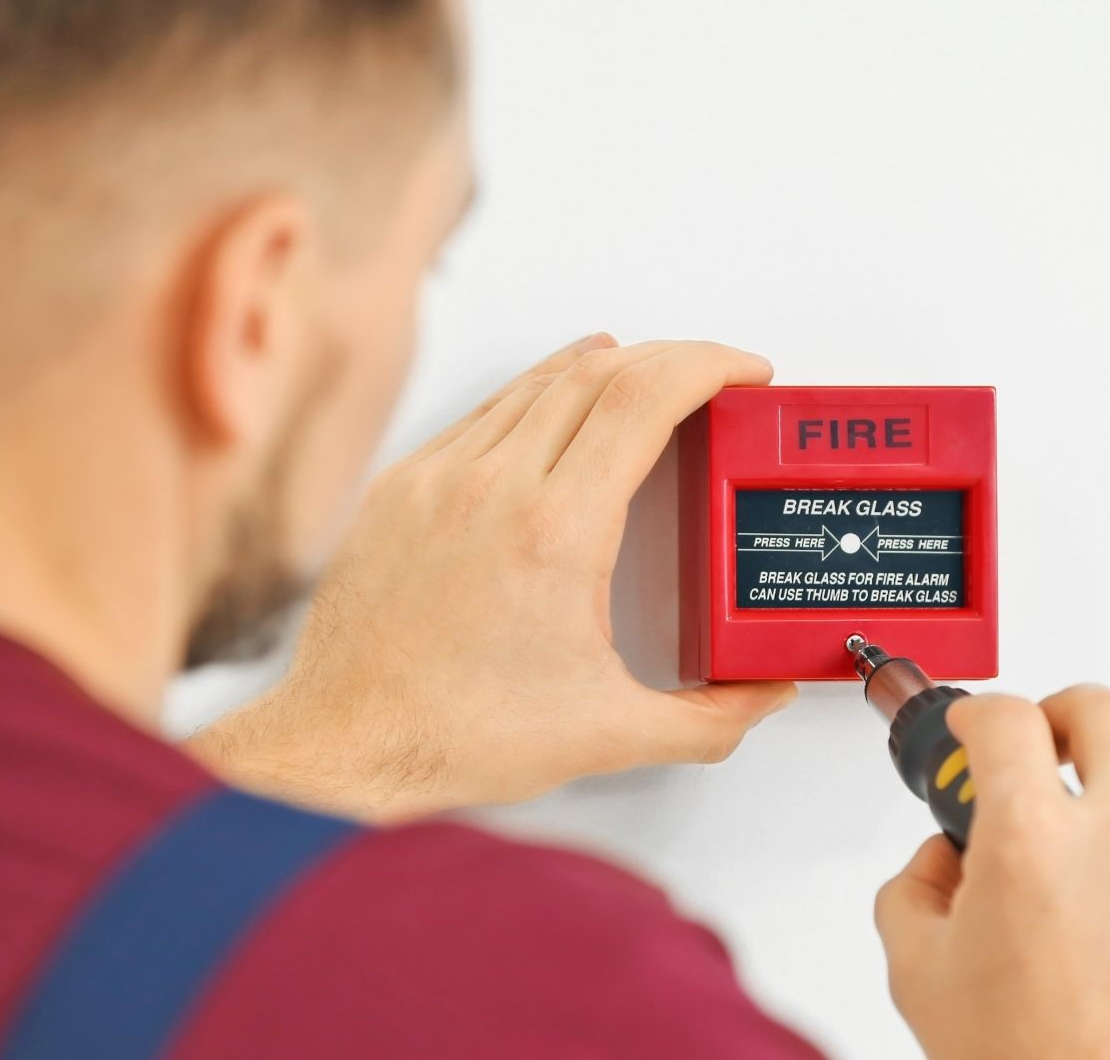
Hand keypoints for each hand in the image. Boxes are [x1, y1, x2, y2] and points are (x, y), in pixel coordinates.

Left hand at [188, 335, 795, 819]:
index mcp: (555, 531)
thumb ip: (708, 720)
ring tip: (649, 377)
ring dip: (605, 367)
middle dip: (671, 359)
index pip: (644, 397)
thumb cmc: (454, 736)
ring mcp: (438, 479)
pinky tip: (559, 408)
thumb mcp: (609, 735)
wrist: (343, 750)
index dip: (708, 365)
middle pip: (599, 372)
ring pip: (537, 381)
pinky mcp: (401, 489)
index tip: (745, 370)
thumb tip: (765, 695)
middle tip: (714, 378)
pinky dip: (539, 394)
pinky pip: (484, 412)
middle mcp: (493, 486)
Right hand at [875, 687, 1109, 1059]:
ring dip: (1100, 849)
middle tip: (1047, 743)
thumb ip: (917, 890)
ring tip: (1065, 934)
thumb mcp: (920, 974)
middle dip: (1071, 715)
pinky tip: (1106, 967)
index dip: (980, 715)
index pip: (1008, 721)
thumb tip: (944, 863)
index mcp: (1032, 843)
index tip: (974, 729)